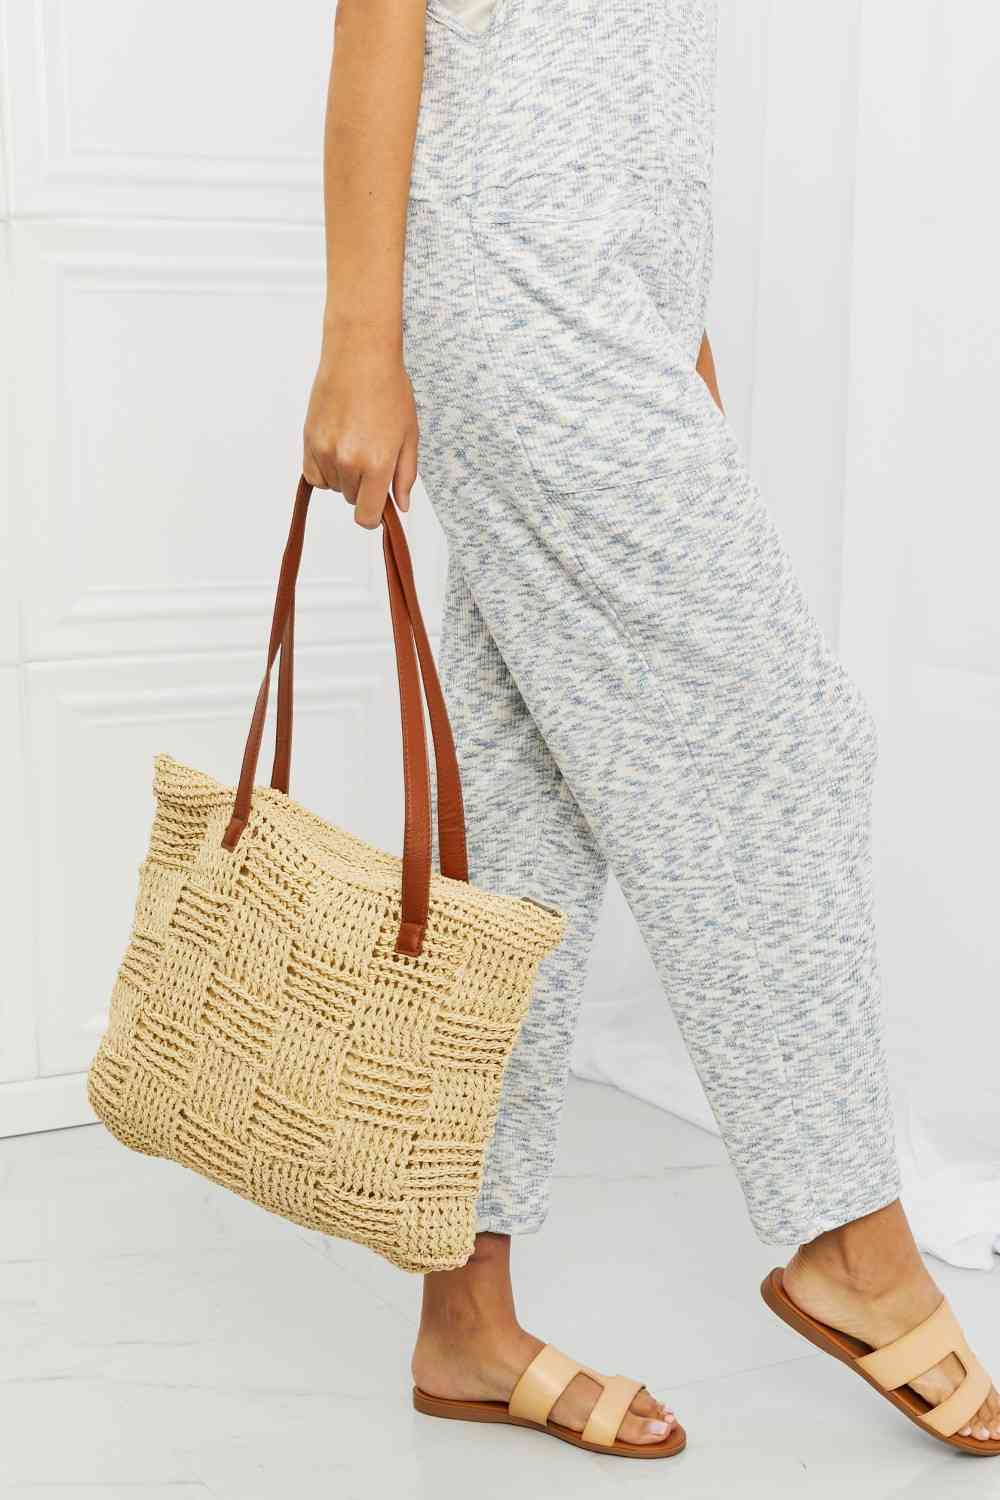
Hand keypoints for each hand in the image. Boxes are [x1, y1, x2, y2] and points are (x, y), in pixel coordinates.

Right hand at [303, 329, 418, 527]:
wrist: (360, 355)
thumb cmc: (389, 390)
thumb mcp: (409, 435)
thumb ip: (405, 475)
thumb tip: (401, 506)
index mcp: (377, 464)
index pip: (366, 516)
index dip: (373, 515)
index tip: (377, 505)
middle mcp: (348, 462)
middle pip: (351, 499)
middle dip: (363, 486)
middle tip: (372, 453)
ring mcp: (325, 451)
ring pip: (334, 486)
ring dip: (344, 475)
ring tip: (355, 442)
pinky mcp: (308, 439)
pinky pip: (313, 474)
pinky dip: (324, 469)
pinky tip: (336, 447)